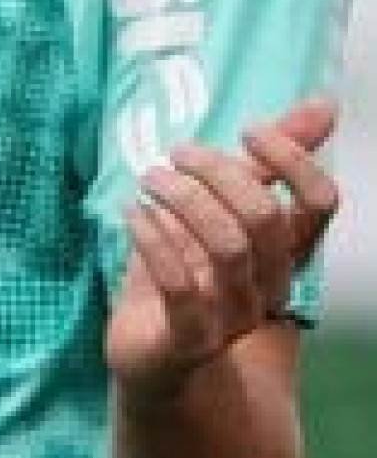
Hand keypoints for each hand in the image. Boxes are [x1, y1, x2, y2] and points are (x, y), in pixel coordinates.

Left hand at [108, 97, 340, 400]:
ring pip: (227, 248)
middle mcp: (271, 285)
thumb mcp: (221, 210)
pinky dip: (154, 240)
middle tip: (176, 153)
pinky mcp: (190, 340)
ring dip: (183, 200)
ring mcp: (234, 317)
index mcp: (287, 252)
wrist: (152, 353)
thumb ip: (267, 163)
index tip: (249, 130)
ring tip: (150, 178)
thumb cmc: (187, 270)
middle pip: (265, 218)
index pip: (322, 203)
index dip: (293, 159)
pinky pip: (181, 287)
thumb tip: (325, 103)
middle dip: (218, 173)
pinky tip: (132, 214)